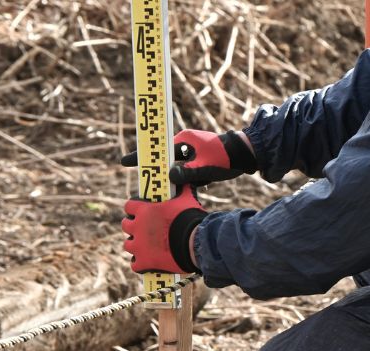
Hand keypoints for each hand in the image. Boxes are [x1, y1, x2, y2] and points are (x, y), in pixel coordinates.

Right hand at [121, 129, 257, 185]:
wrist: (246, 155)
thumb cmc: (226, 158)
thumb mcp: (205, 168)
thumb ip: (187, 173)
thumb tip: (168, 177)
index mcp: (183, 141)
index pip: (156, 149)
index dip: (140, 156)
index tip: (124, 162)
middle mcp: (185, 146)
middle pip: (164, 161)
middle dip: (159, 174)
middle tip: (148, 187)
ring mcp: (192, 154)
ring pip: (177, 169)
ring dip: (178, 180)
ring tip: (180, 188)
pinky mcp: (199, 162)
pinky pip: (188, 173)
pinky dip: (190, 182)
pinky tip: (197, 187)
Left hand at [122, 186, 206, 273]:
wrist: (194, 244)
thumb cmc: (190, 220)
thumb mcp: (186, 200)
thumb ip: (182, 189)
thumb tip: (185, 177)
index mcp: (144, 210)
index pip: (129, 206)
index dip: (135, 209)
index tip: (141, 211)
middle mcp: (137, 227)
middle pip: (126, 225)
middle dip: (133, 227)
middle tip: (144, 230)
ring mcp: (138, 246)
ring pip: (128, 245)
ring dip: (136, 245)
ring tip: (146, 247)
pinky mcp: (143, 262)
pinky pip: (135, 264)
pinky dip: (140, 263)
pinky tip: (148, 263)